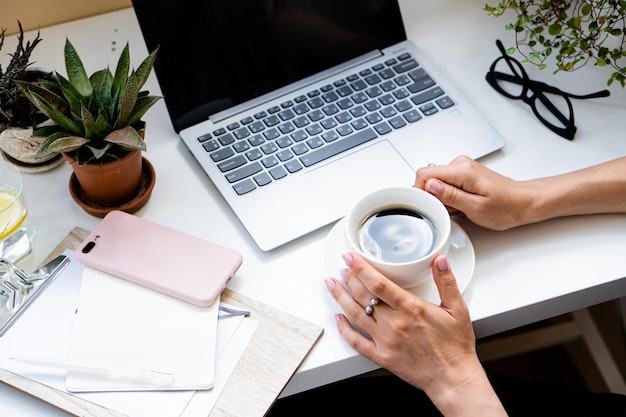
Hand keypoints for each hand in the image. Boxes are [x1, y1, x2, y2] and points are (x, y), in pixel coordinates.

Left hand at [325, 253, 505, 415]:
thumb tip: (441, 260)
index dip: (360, 268)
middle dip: (349, 279)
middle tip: (342, 268)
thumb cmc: (454, 346)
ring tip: (333, 285)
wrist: (452, 378)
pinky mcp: (381, 356)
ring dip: (341, 298)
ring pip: (355, 315)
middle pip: (362, 296)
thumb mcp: (457, 309)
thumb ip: (447, 282)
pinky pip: (356, 342)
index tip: (350, 257)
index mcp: (411, 308)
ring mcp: (385, 341)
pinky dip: (344, 329)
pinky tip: (338, 319)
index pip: (378, 283)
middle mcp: (394, 323)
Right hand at [414, 155, 533, 229]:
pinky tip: (461, 204)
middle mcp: (460, 164)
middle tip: (449, 210)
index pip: (424, 174)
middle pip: (428, 178)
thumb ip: (450, 196)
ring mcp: (461, 167)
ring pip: (436, 183)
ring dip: (442, 199)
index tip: (428, 206)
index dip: (420, 192)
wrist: (523, 202)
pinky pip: (444, 184)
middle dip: (433, 197)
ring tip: (459, 208)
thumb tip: (430, 186)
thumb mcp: (476, 208)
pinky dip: (448, 197)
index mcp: (462, 171)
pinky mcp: (463, 173)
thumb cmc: (506, 207)